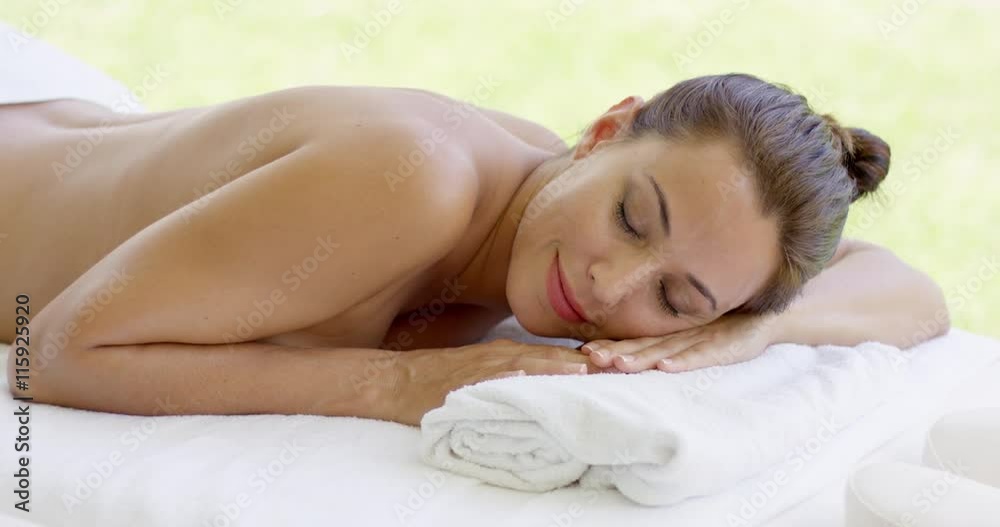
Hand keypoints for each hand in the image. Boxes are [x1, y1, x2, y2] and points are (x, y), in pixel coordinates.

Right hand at [388, 339, 611, 425]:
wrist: (393, 379)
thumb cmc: (437, 377)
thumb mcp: (480, 368)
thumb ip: (512, 372)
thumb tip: (545, 380)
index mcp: (508, 353)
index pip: (556, 355)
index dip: (585, 359)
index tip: (615, 365)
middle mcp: (502, 355)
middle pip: (551, 356)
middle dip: (583, 361)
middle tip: (616, 366)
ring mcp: (485, 366)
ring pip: (530, 363)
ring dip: (559, 366)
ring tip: (589, 371)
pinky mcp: (468, 380)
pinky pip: (497, 378)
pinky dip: (519, 378)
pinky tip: (537, 380)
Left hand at [580, 313, 779, 372]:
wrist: (778, 312)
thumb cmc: (735, 322)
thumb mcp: (700, 330)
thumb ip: (672, 339)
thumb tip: (638, 354)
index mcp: (677, 331)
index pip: (639, 339)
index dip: (613, 344)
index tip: (584, 351)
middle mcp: (687, 333)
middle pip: (647, 343)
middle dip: (618, 351)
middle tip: (591, 357)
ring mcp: (708, 337)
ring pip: (669, 348)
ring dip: (642, 357)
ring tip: (618, 364)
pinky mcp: (730, 344)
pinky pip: (704, 354)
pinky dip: (685, 361)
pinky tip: (666, 367)